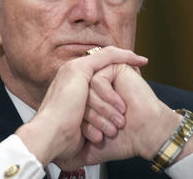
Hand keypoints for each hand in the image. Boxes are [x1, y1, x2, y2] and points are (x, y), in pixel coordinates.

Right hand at [15, 47, 147, 165]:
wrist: (51, 134)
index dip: (112, 74)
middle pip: (101, 64)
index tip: (131, 78)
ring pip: (106, 60)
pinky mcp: (80, 69)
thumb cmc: (64, 136)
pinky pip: (108, 57)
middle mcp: (69, 75)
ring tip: (140, 76)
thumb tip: (99, 131)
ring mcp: (73, 70)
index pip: (94, 74)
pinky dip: (124, 57)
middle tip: (140, 71)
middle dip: (123, 65)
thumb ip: (89, 118)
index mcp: (69, 87)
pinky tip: (138, 60)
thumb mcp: (81, 125)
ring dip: (125, 67)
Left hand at [61, 63, 192, 170]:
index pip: (74, 106)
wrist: (143, 136)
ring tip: (117, 120)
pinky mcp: (113, 71)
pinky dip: (108, 96)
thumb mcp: (90, 146)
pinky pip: (98, 80)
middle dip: (96, 116)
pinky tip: (121, 105)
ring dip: (104, 108)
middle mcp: (92, 90)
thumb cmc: (120, 140)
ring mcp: (103, 79)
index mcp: (85, 104)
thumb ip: (75, 151)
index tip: (100, 138)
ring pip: (88, 89)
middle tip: (110, 130)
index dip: (87, 123)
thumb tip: (62, 164)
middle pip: (80, 96)